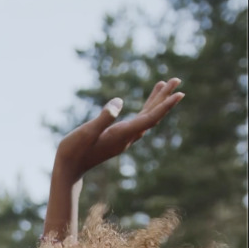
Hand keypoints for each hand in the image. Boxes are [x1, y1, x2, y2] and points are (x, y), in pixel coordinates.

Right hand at [55, 79, 183, 182]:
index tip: (179, 93)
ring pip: (146, 118)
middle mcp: (127, 137)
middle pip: (152, 115)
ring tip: (163, 84)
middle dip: (165, 97)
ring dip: (156, 101)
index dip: (165, 105)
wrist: (69, 168)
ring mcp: (124, 138)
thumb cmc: (74, 150)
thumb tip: (119, 101)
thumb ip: (104, 117)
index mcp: (122, 134)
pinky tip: (146, 104)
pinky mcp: (118, 138)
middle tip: (176, 80)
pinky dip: (146, 109)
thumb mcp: (87, 132)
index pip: (149, 118)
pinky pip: (138, 121)